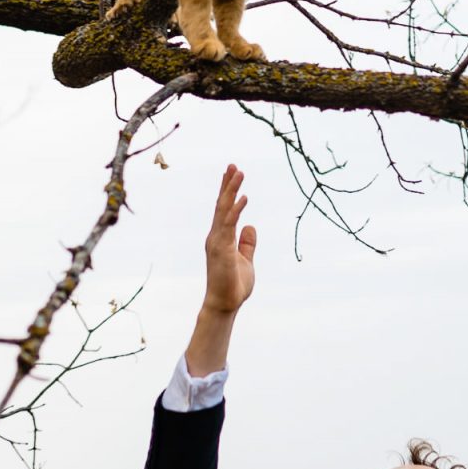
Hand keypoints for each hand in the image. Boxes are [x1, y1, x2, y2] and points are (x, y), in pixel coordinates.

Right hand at [202, 164, 256, 313]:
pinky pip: (229, 225)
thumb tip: (251, 226)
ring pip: (224, 210)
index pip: (223, 210)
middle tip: (233, 165)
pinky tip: (244, 197)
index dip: (227, 191)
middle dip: (227, 184)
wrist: (225, 304)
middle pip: (221, 205)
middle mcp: (216, 236)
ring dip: (231, 191)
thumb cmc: (234, 285)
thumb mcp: (245, 260)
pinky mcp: (222, 249)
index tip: (232, 173)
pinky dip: (236, 210)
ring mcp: (217, 242)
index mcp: (221, 237)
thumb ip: (247, 243)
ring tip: (238, 172)